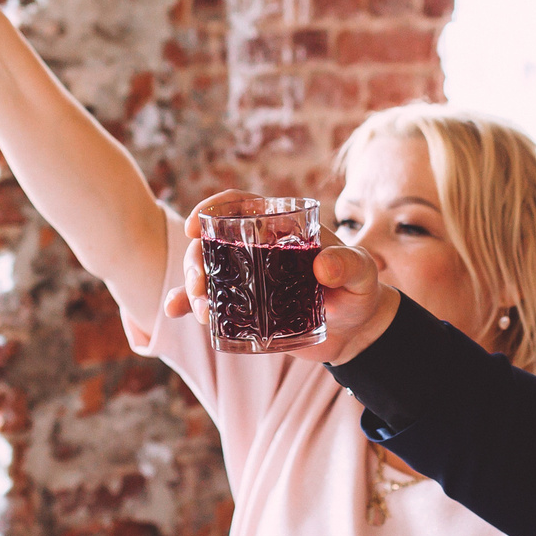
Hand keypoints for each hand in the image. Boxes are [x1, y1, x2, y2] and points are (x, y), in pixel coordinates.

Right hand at [168, 194, 401, 365]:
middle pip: (213, 241)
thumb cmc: (360, 290)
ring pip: (206, 271)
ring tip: (201, 311)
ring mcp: (247, 278)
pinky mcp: (243, 307)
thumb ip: (348, 264)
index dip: (212, 208)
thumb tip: (323, 265)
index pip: (238, 205)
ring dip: (192, 286)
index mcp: (279, 226)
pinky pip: (209, 301)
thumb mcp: (362, 273)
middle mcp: (256, 248)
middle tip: (201, 287)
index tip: (194, 225)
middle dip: (196, 260)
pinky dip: (186, 304)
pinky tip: (173, 312)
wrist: (357, 330)